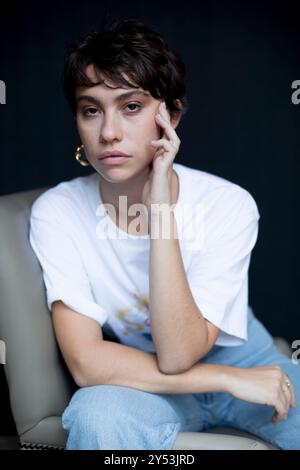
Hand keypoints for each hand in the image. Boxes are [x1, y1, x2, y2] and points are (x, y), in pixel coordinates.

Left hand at [141, 101, 180, 215]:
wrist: (157, 208)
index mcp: (160, 157)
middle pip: (170, 133)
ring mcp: (167, 163)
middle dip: (165, 119)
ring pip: (173, 139)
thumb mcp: (144, 174)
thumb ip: (142, 163)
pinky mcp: (165, 168)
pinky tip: (153, 142)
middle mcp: (166, 158)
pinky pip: (169, 151)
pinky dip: (162, 144)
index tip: (155, 109)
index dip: (160, 122)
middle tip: (160, 104)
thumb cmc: (150, 194)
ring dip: (166, 127)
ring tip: (158, 116)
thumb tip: (130, 155)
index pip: (162, 135)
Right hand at [225, 365, 295, 423]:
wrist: (234, 379)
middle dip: (286, 405)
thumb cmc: (242, 378)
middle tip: (283, 413)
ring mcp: (277, 386)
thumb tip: (277, 394)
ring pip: (285, 404)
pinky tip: (274, 419)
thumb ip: (271, 381)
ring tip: (276, 417)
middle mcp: (279, 376)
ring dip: (282, 413)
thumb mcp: (261, 375)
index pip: (289, 385)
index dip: (290, 396)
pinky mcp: (274, 396)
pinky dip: (279, 416)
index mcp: (277, 370)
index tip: (290, 403)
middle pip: (288, 395)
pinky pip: (281, 410)